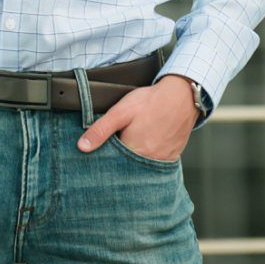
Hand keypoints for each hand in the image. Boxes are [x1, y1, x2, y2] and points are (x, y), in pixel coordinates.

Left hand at [79, 76, 200, 164]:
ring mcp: (162, 160)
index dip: (105, 158)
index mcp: (133, 151)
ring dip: (134, 161)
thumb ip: (101, 130)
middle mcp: (148, 160)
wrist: (182, 96)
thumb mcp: (120, 112)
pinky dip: (149, 159)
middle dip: (119, 162)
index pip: (112, 164)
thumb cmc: (151, 102)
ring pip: (142, 167)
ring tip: (132, 146)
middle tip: (119, 146)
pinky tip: (147, 146)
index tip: (102, 152)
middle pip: (127, 168)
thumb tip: (82, 147)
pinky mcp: (172, 156)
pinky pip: (156, 164)